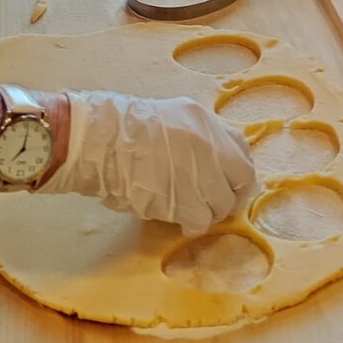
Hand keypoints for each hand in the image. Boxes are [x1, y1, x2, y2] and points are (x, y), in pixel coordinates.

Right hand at [42, 93, 256, 234]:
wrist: (99, 141)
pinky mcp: (182, 199)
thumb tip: (216, 165)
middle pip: (241, 180)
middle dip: (230, 196)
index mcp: (204, 121)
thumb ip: (196, 138)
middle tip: (215, 204)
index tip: (233, 183)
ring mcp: (197, 172)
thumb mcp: (169, 118)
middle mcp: (208, 145)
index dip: (240, 171)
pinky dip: (192, 224)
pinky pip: (200, 220)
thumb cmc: (124, 130)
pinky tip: (180, 220)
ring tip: (189, 210)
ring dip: (209, 212)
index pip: (243, 149)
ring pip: (222, 204)